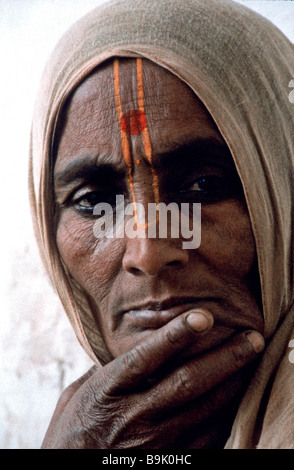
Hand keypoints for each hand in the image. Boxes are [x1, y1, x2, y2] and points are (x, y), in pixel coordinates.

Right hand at [41, 309, 263, 448]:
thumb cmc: (72, 433)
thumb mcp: (76, 395)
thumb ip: (102, 368)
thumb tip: (126, 342)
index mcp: (108, 392)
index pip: (146, 357)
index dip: (176, 334)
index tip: (204, 315)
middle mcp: (133, 417)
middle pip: (187, 381)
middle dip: (224, 357)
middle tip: (251, 337)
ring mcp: (153, 443)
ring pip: (204, 409)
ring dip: (233, 382)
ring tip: (251, 359)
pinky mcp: (168, 462)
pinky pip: (207, 438)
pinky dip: (226, 414)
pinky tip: (238, 395)